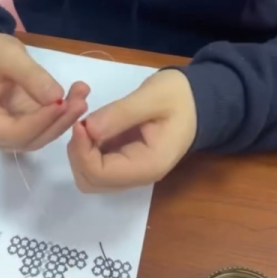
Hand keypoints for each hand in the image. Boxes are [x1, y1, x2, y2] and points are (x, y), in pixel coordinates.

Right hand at [0, 23, 89, 151]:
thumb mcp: (9, 56)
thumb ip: (32, 77)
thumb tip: (57, 97)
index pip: (16, 132)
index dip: (43, 120)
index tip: (65, 102)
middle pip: (30, 139)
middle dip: (58, 121)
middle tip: (81, 100)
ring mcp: (3, 138)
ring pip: (40, 137)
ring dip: (64, 119)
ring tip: (82, 96)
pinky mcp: (18, 131)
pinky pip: (43, 129)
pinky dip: (60, 116)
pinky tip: (76, 99)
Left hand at [67, 69, 195, 191]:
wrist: (198, 100)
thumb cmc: (179, 97)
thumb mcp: (153, 96)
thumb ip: (121, 114)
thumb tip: (88, 129)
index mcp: (149, 165)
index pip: (100, 174)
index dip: (82, 150)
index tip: (80, 122)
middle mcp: (138, 176)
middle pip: (90, 181)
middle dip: (78, 153)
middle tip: (81, 121)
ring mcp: (130, 171)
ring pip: (89, 175)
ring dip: (79, 150)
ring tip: (85, 119)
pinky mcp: (124, 161)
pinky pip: (95, 163)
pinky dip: (86, 146)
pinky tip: (91, 122)